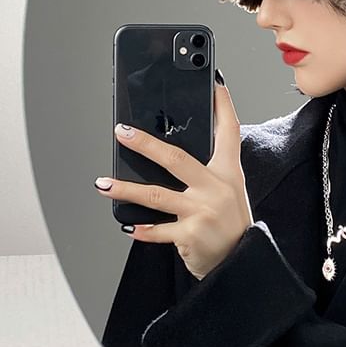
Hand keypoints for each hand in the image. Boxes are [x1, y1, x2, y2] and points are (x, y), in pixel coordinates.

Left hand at [94, 81, 254, 279]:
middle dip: (146, 144)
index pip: (229, 132)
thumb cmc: (231, 223)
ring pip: (157, 194)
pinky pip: (158, 230)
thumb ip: (208, 173)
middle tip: (123, 132)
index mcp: (228, 172)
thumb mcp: (229, 191)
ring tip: (103, 184)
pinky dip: (143, 229)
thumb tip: (171, 155)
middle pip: (177, 158)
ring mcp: (203, 211)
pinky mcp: (190, 234)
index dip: (223, 106)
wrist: (240, 261)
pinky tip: (129, 227)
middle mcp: (216, 187)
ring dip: (126, 189)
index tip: (215, 85)